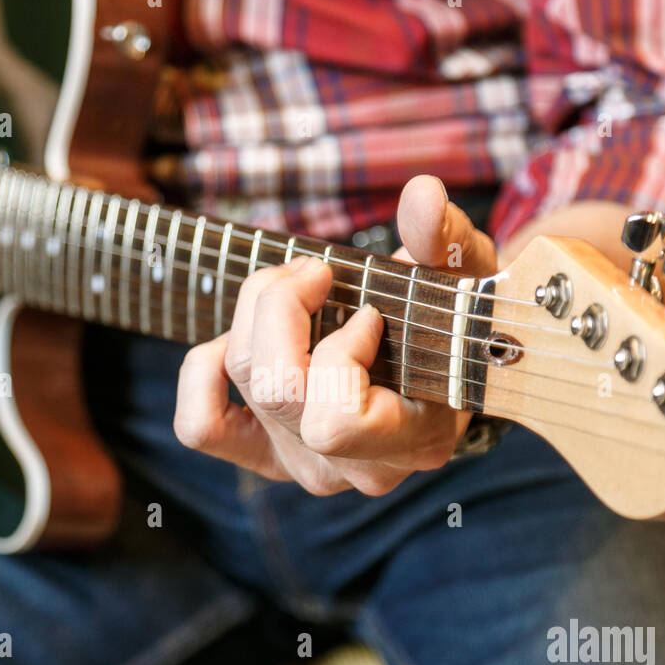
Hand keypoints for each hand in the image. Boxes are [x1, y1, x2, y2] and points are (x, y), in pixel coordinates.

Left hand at [174, 174, 497, 495]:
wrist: (449, 362)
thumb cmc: (457, 317)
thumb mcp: (464, 275)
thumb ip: (445, 238)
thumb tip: (421, 195)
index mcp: (414, 439)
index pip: (336, 421)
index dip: (339, 354)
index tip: (369, 313)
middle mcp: (355, 468)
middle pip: (275, 389)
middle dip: (283, 307)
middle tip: (318, 271)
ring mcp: (305, 466)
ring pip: (242, 382)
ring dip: (254, 315)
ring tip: (293, 286)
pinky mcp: (265, 455)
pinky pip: (200, 424)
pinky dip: (204, 371)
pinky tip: (239, 340)